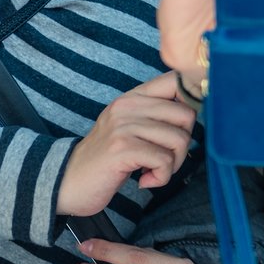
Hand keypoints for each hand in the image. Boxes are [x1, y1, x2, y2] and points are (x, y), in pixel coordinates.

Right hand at [58, 73, 195, 216]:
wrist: (65, 182)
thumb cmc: (107, 159)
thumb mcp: (130, 127)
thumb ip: (157, 114)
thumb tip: (198, 106)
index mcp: (134, 96)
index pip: (176, 81)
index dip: (193, 100)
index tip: (186, 125)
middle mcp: (128, 105)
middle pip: (186, 115)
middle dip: (184, 144)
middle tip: (164, 159)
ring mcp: (124, 126)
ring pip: (179, 139)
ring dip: (172, 164)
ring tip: (153, 171)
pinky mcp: (122, 148)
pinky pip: (164, 161)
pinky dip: (161, 177)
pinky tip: (144, 180)